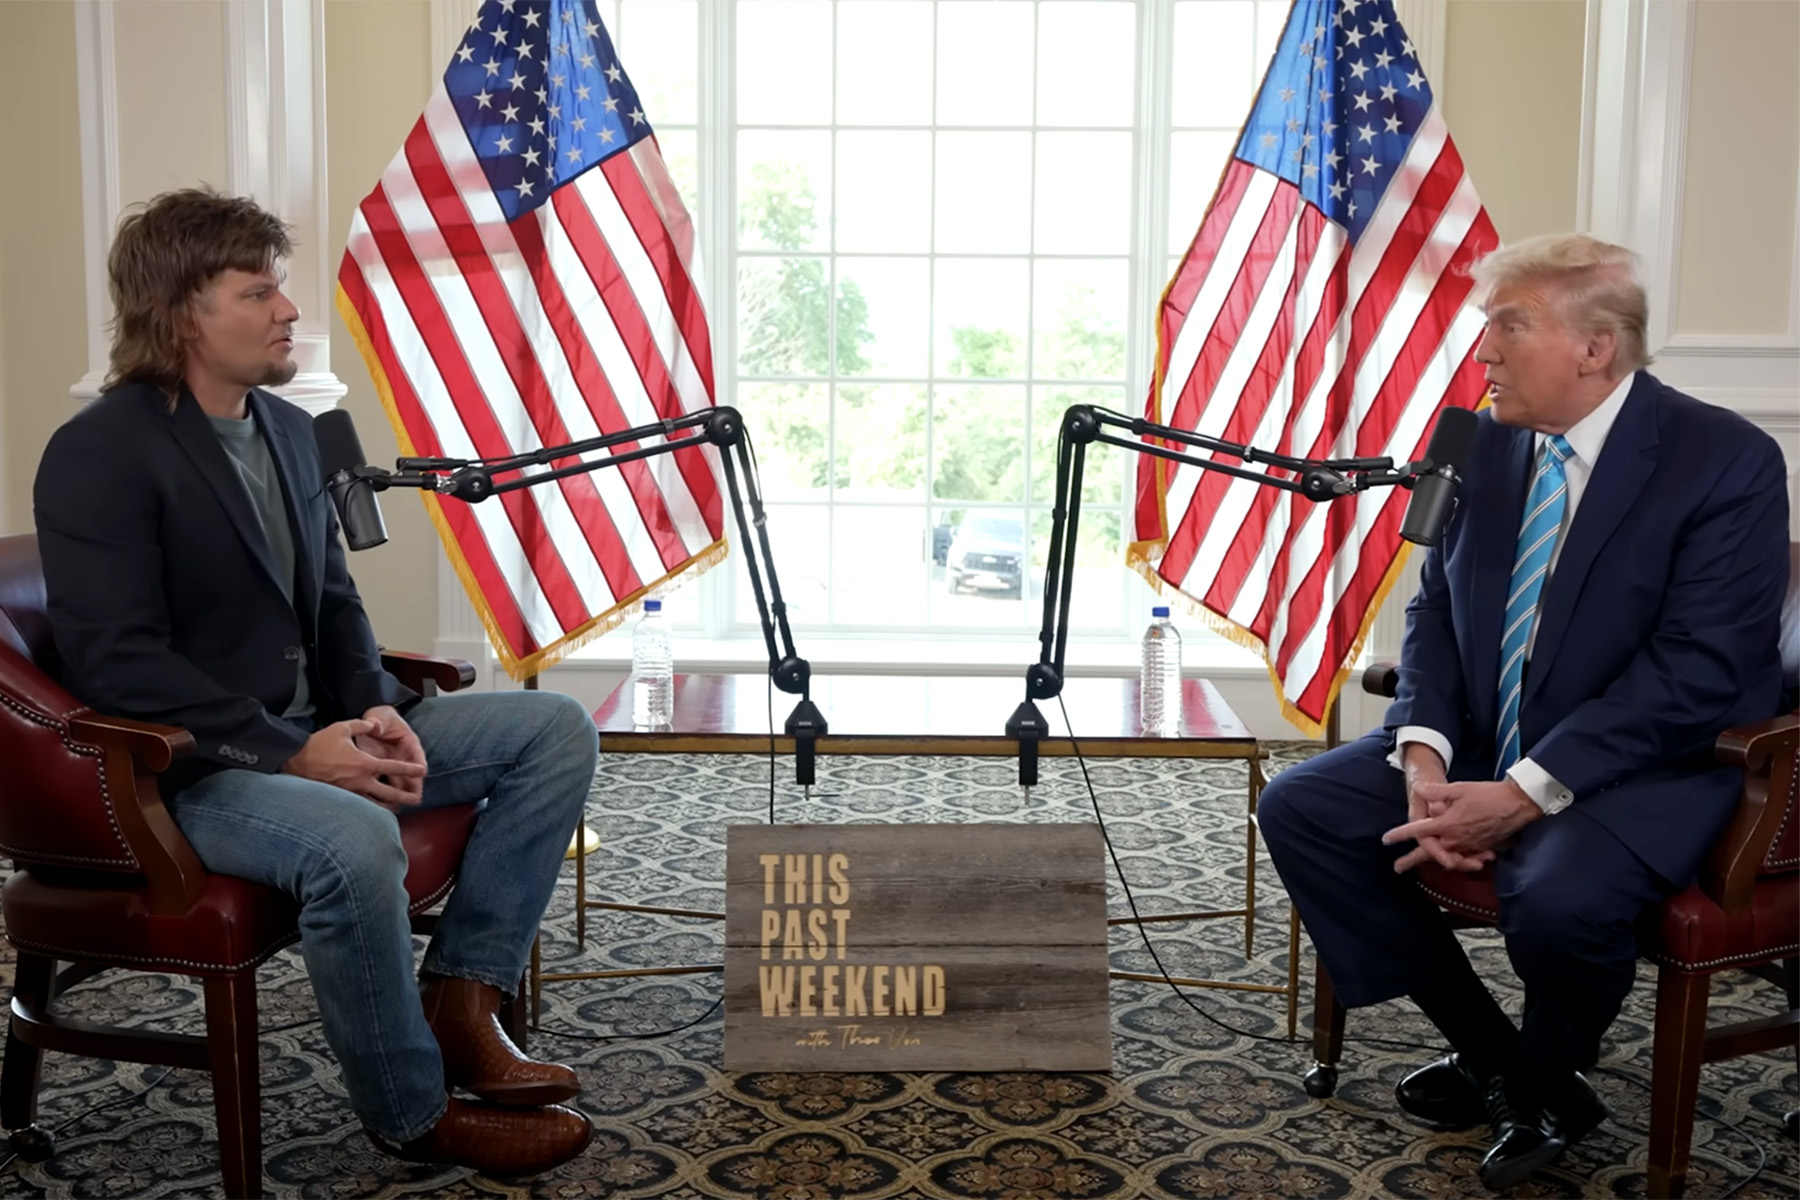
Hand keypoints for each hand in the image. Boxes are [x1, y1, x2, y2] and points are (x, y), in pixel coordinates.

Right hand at [282, 717, 425, 809]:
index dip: (410, 769)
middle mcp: (360, 781)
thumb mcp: (343, 728)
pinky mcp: (341, 798)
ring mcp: (351, 792)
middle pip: (389, 793)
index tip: (423, 771)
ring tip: (400, 809)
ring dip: (389, 806)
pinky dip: (371, 809)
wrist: (296, 761)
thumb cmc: (319, 744)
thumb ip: (363, 725)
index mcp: (364, 763)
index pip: (394, 767)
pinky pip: (360, 806)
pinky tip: (375, 811)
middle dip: (405, 796)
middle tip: (417, 799)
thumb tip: (375, 725)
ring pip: (375, 804)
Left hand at [354, 705, 428, 805]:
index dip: (419, 761)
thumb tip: (375, 725)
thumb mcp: (380, 716)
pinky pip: (386, 782)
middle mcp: (403, 755)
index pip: (416, 751)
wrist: (372, 722)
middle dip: (414, 784)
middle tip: (416, 797)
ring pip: (400, 780)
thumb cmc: (380, 718)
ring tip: (403, 806)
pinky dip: (387, 794)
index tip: (423, 771)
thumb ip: (378, 721)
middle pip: (410, 771)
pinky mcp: (382, 770)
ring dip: (402, 793)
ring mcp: (393, 763)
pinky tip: (386, 805)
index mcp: (407, 740)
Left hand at [1383, 778, 1539, 872]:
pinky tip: (1451, 859)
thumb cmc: (1488, 795)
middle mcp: (1456, 840)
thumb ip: (1437, 791)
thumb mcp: (1459, 789)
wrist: (1518, 804)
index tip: (1386, 839)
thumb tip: (1418, 788)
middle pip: (1429, 853)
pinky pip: (1464, 858)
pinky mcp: (1482, 848)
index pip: (1418, 832)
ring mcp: (1470, 846)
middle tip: (1397, 868)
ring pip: (1447, 858)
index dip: (1400, 834)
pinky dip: (1456, 859)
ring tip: (1421, 866)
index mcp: (1447, 825)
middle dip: (1412, 860)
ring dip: (1433, 861)